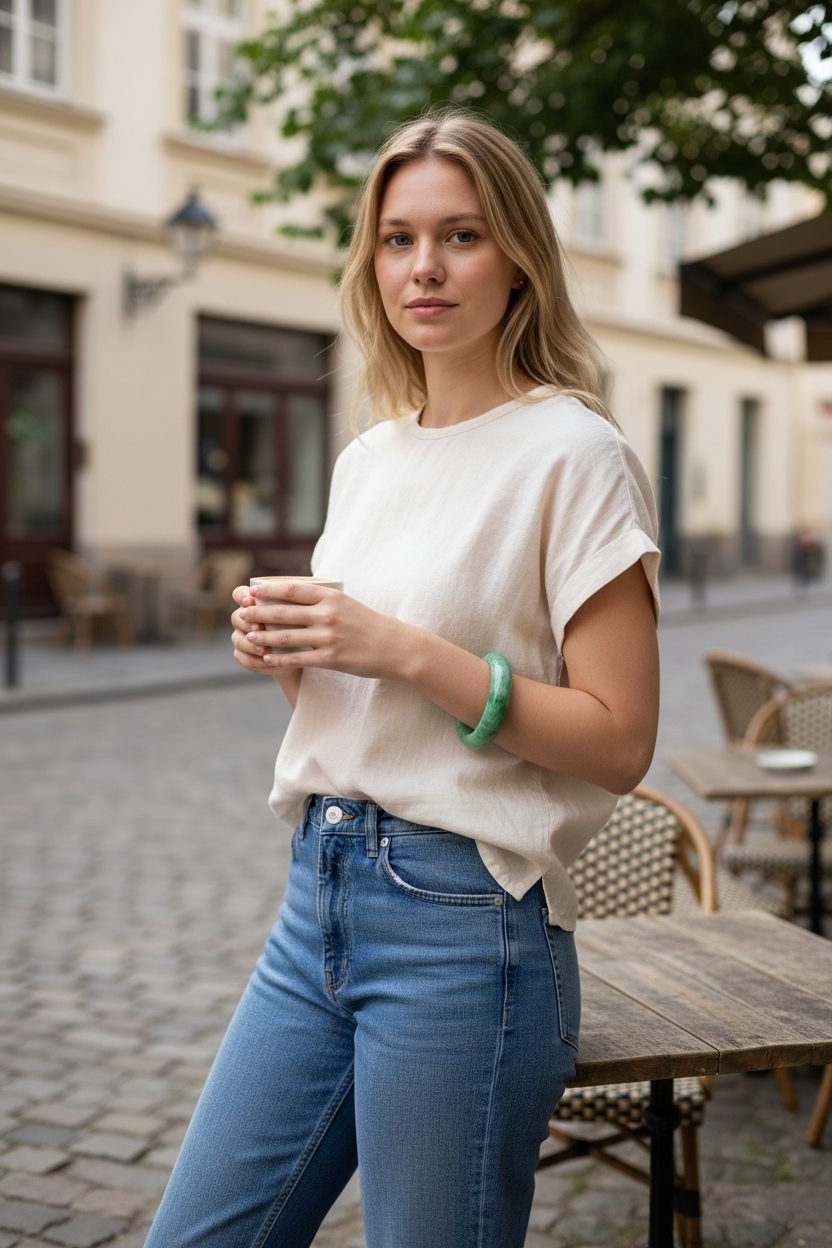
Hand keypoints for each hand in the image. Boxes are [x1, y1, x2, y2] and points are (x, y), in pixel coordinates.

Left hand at [230, 581, 416, 680]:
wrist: (398, 647)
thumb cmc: (373, 624)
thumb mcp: (350, 604)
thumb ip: (325, 600)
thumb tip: (296, 596)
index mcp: (332, 597)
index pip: (292, 589)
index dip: (268, 590)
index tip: (252, 591)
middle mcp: (328, 614)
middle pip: (283, 612)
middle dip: (258, 613)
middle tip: (241, 614)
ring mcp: (329, 637)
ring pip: (285, 636)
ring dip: (263, 637)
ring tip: (249, 637)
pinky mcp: (331, 658)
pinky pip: (298, 659)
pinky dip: (279, 659)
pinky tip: (267, 659)